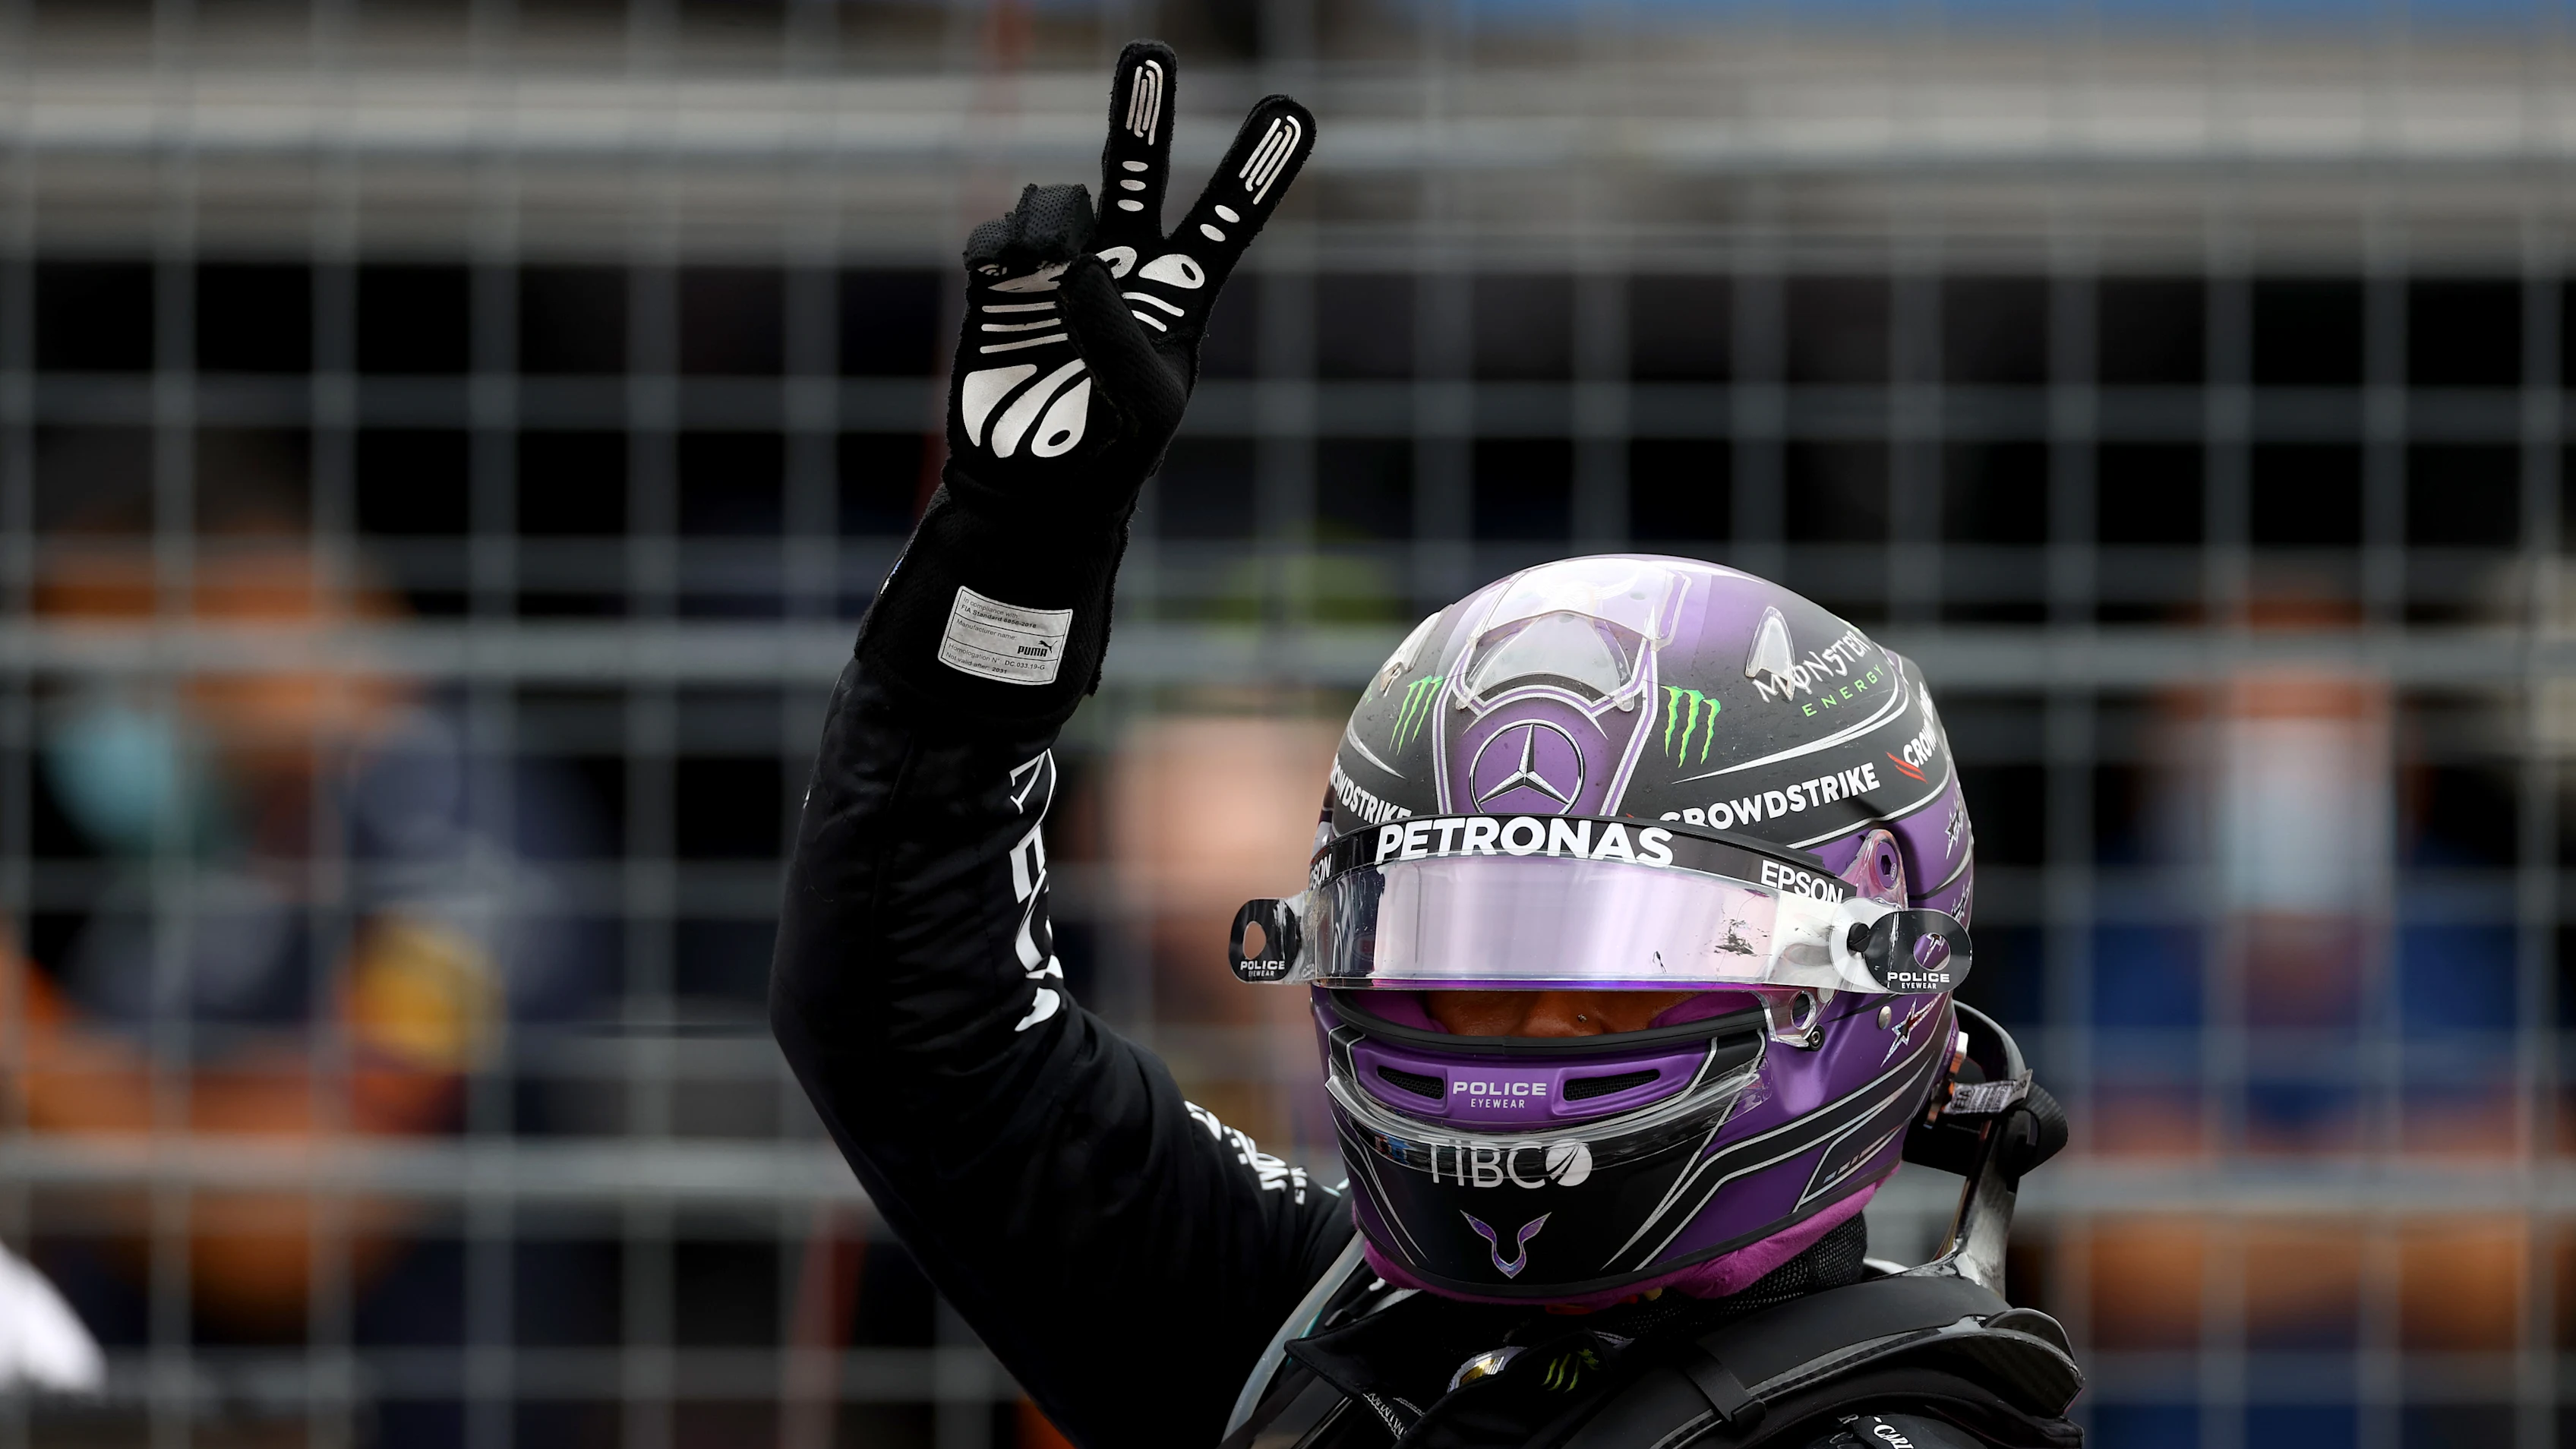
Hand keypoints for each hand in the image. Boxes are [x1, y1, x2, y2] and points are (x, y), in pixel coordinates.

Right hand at [943, 40, 1313, 517]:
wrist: (1031, 493)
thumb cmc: (1106, 457)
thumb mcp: (1138, 408)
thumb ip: (1118, 338)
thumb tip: (1077, 264)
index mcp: (1177, 294)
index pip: (1225, 220)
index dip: (1257, 170)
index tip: (1295, 109)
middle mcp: (1121, 267)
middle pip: (1136, 171)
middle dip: (1142, 114)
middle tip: (1151, 52)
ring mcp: (1058, 271)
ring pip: (1056, 204)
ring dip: (1050, 228)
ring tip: (1045, 278)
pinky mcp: (1001, 287)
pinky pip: (996, 241)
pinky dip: (1000, 249)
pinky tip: (1006, 280)